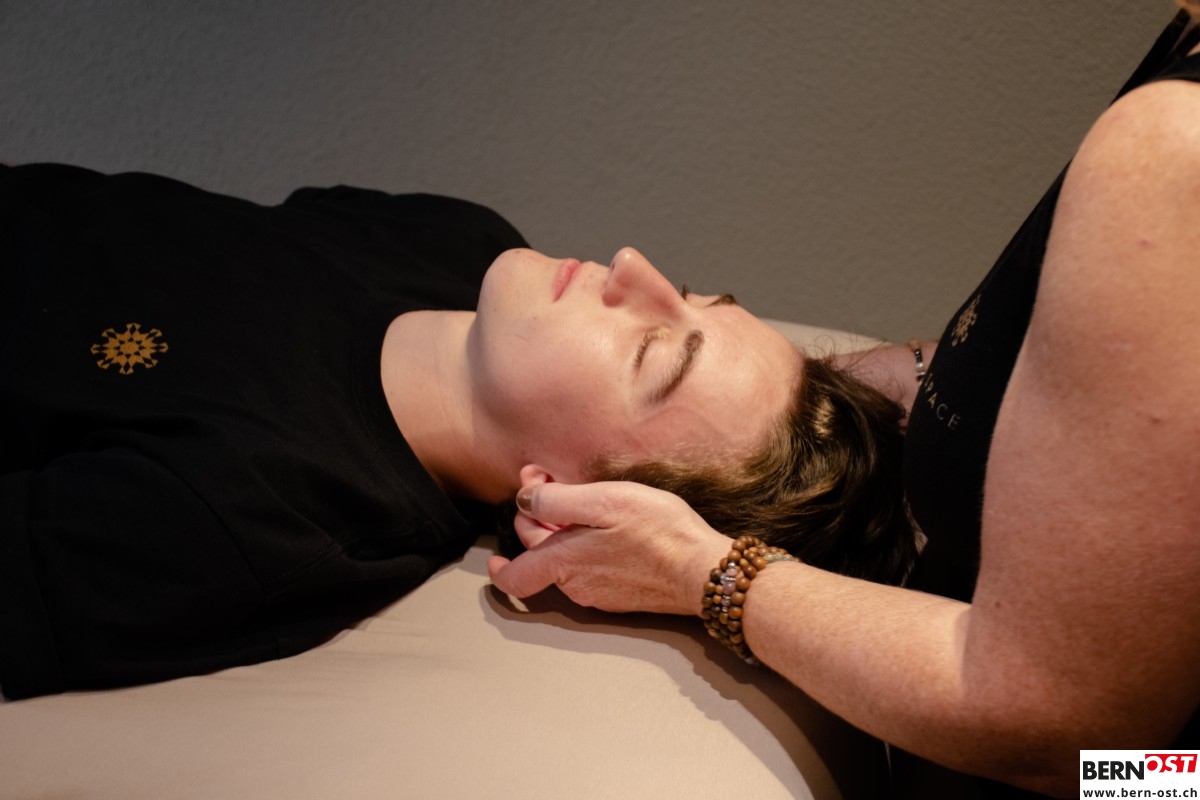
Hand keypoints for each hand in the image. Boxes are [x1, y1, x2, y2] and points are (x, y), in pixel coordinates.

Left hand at [487, 480, 733, 615]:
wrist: (704, 570)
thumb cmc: (658, 532)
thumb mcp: (604, 501)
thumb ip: (557, 502)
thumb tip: (524, 500)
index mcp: (563, 564)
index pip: (514, 579)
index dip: (500, 564)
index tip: (498, 547)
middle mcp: (576, 586)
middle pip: (541, 554)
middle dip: (537, 518)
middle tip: (547, 481)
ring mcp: (600, 593)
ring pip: (566, 560)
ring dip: (563, 531)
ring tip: (580, 498)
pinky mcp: (622, 595)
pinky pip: (590, 568)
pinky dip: (586, 546)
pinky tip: (605, 525)